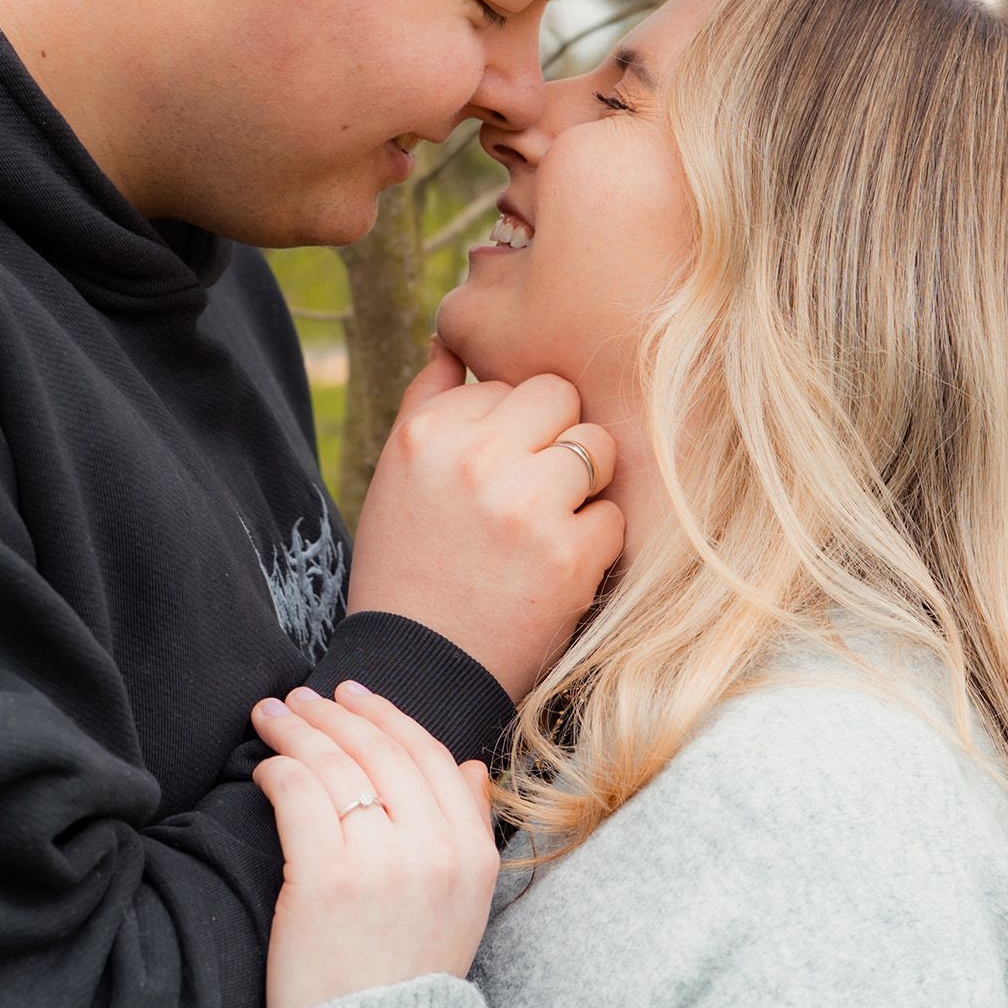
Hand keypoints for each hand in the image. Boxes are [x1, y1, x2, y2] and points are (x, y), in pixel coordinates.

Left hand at [250, 682, 500, 1007]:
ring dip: (299, 729)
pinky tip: (263, 767)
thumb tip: (471, 767)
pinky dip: (277, 770)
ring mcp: (383, 862)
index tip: (353, 698)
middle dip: (336, 713)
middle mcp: (436, 851)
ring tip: (271, 715)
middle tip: (300, 698)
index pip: (431, 757)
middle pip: (381, 751)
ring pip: (336, 764)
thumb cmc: (402, 983)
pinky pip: (298, 794)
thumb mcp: (461, 908)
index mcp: (474, 854)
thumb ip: (470, 831)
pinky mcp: (327, 878)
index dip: (388, 717)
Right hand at [345, 339, 623, 701]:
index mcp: (429, 432)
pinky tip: (554, 569)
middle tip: (532, 489)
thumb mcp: (394, 476)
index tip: (493, 471)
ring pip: (597, 447)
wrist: (417, 671)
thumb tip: (452, 336)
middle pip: (561, 397)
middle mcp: (476, 458)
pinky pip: (613, 515)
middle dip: (557, 436)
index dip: (510, 427)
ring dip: (583, 484)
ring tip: (546, 524)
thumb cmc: (407, 566)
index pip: (507, 382)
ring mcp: (526, 506)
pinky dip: (593, 543)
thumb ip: (427, 399)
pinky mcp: (569, 557)